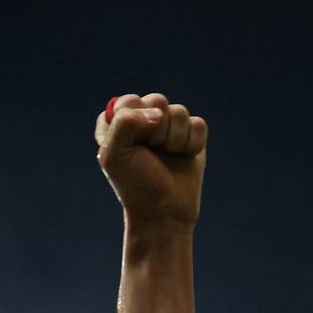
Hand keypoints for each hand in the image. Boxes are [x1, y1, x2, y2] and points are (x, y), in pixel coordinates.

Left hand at [97, 93, 207, 231]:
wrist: (164, 212)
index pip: (128, 101)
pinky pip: (198, 124)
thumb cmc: (135, 184)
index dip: (133, 122)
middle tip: (151, 152)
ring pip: (179, 111)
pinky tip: (183, 157)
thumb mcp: (114, 155)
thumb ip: (124, 122)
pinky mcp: (190, 134)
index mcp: (118, 122)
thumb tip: (158, 114)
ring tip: (167, 157)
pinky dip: (192, 144)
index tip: (132, 146)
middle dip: (156, 130)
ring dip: (174, 140)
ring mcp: (168, 126)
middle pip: (157, 100)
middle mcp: (143, 120)